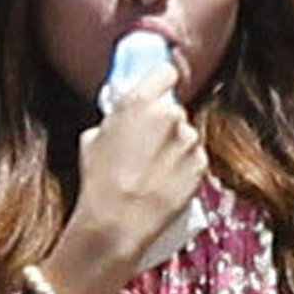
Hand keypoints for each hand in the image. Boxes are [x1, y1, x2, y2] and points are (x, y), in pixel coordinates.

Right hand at [54, 65, 204, 293]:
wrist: (119, 221)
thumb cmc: (99, 181)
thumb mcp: (93, 139)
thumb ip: (114, 121)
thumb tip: (120, 122)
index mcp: (140, 101)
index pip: (165, 72)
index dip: (163, 81)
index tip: (161, 89)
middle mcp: (170, 115)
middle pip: (174, 110)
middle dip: (164, 124)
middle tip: (148, 146)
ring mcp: (189, 140)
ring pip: (186, 135)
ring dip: (176, 147)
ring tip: (155, 171)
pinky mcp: (201, 165)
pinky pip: (195, 159)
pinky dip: (185, 167)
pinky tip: (167, 182)